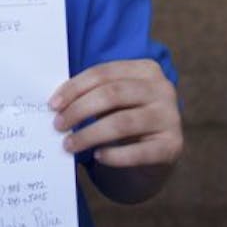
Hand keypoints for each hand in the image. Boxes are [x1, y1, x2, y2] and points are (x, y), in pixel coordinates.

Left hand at [49, 59, 181, 202]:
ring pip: (122, 122)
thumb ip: (94, 95)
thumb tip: (57, 103)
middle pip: (112, 94)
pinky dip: (114, 155)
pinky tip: (98, 157)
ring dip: (89, 134)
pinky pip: (138, 151)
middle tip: (58, 125)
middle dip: (79, 109)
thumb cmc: (127, 120)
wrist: (157, 153)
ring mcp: (170, 117)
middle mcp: (163, 89)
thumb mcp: (115, 101)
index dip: (75, 87)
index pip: (104, 73)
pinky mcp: (172, 145)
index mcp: (147, 69)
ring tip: (69, 145)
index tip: (53, 104)